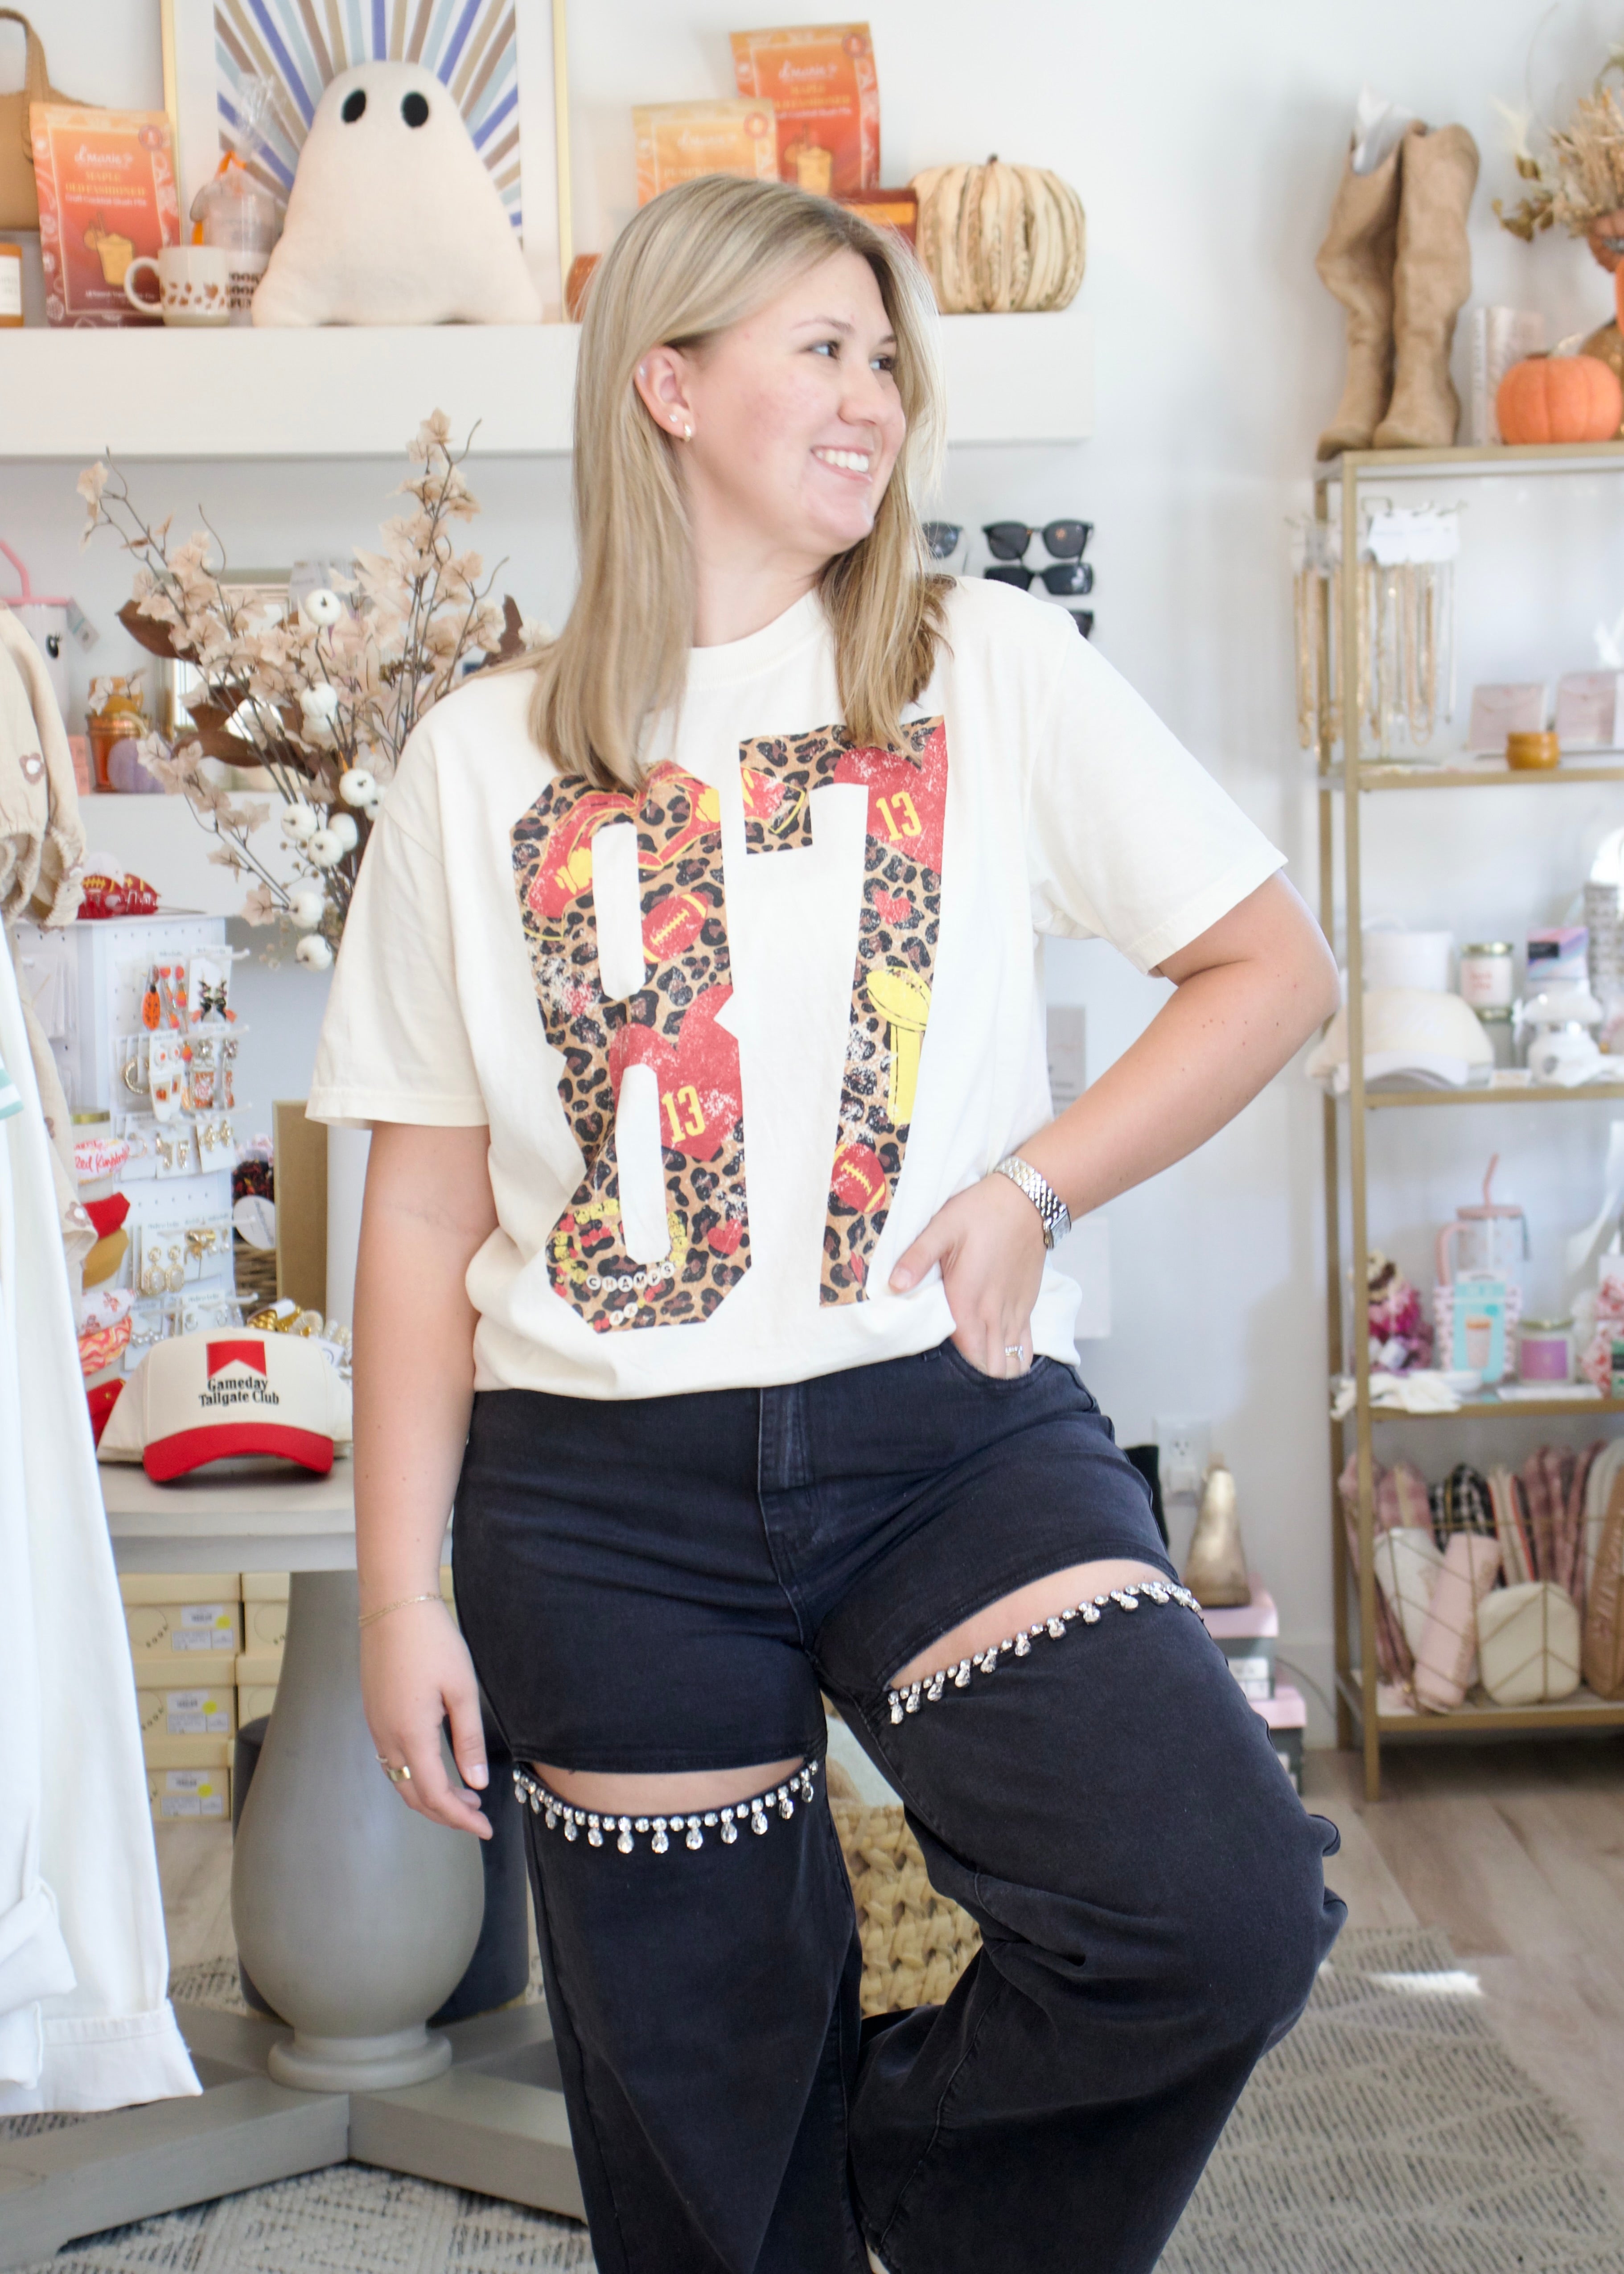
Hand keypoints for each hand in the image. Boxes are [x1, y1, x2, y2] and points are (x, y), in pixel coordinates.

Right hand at [361, 1598, 491, 1838]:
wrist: (393, 1605)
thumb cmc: (433, 1641)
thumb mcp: (462, 1690)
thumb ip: (469, 1741)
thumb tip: (477, 1783)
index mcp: (411, 1734)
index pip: (435, 1795)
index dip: (461, 1819)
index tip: (486, 1828)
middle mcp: (387, 1737)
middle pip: (413, 1795)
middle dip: (446, 1813)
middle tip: (477, 1816)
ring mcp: (375, 1726)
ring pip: (399, 1780)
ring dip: (429, 1795)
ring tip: (464, 1795)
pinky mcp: (373, 1713)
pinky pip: (391, 1760)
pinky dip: (414, 1775)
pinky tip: (437, 1766)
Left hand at [890, 1172, 1046, 1376]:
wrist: (1028, 1200)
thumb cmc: (981, 1212)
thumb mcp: (942, 1228)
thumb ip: (917, 1259)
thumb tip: (894, 1286)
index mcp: (968, 1301)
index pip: (965, 1357)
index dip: (954, 1371)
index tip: (937, 1371)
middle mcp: (993, 1314)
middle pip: (989, 1367)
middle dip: (975, 1377)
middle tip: (954, 1375)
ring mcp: (1014, 1312)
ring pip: (1009, 1362)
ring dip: (995, 1370)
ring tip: (976, 1370)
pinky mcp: (1027, 1306)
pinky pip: (1026, 1347)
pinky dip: (1015, 1359)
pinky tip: (1002, 1359)